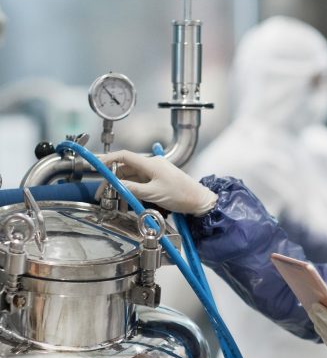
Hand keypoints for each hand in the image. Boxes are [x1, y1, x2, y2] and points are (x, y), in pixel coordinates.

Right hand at [96, 150, 217, 215]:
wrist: (199, 200)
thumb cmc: (181, 195)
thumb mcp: (154, 194)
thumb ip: (133, 189)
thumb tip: (116, 185)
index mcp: (150, 164)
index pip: (124, 156)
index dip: (108, 159)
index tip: (96, 166)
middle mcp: (151, 165)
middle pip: (125, 169)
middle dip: (111, 180)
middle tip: (101, 194)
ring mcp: (155, 172)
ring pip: (131, 177)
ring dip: (121, 187)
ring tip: (113, 200)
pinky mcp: (158, 180)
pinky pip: (140, 183)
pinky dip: (131, 190)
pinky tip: (127, 200)